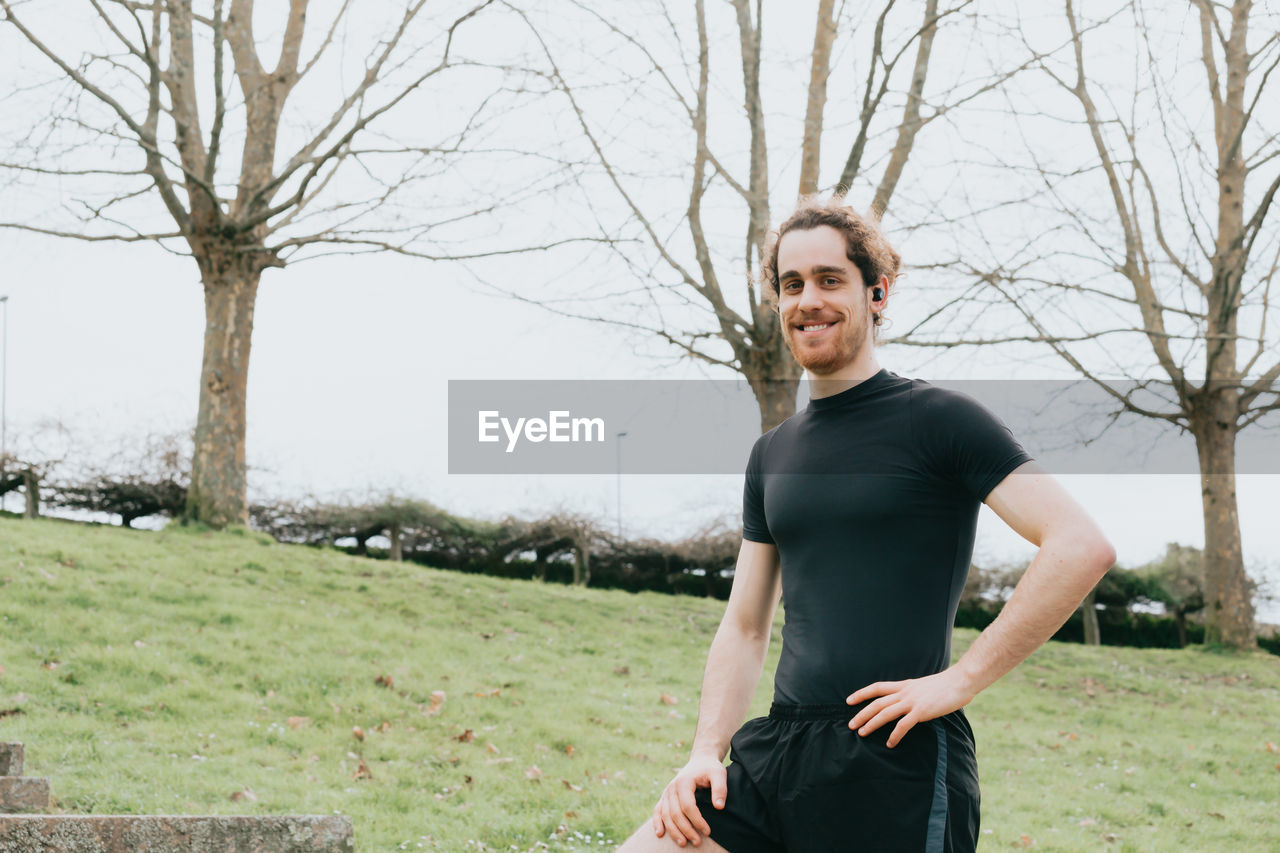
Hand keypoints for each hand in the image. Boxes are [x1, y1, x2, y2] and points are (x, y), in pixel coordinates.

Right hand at [651, 751, 725, 847]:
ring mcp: (667, 792)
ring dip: (673, 831)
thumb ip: (720, 789)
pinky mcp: (665, 796)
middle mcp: (672, 787)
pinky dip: (657, 822)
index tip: (707, 831)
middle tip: (698, 842)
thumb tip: (719, 807)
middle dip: (686, 829)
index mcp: (684, 782)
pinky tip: (660, 834)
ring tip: (683, 843)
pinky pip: (658, 810)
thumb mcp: (719, 774)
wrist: (700, 760)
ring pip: (666, 815)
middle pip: (676, 813)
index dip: (697, 820)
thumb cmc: (710, 768)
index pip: (688, 806)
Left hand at [846, 668, 976, 748]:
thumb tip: (907, 702)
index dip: (862, 693)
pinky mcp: (922, 711)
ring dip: (872, 724)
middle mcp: (905, 692)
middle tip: (850, 724)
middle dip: (861, 713)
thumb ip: (913, 693)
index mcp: (904, 685)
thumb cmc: (946, 685)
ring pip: (885, 713)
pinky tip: (890, 743)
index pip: (877, 687)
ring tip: (862, 733)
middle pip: (877, 702)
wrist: (961, 681)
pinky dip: (895, 735)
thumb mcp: (923, 687)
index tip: (849, 700)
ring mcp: (912, 701)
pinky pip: (903, 725)